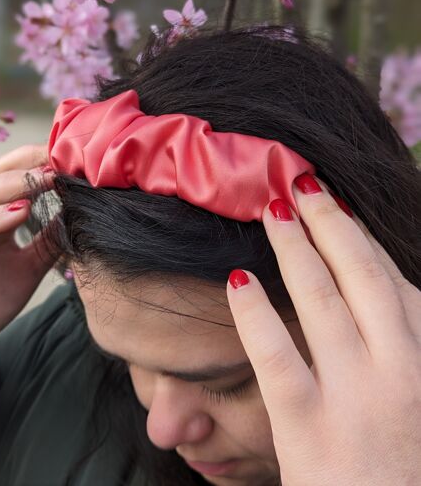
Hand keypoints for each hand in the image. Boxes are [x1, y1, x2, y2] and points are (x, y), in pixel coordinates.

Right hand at [0, 144, 58, 390]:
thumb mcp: (30, 265)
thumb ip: (49, 239)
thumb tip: (79, 213)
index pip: (15, 175)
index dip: (42, 162)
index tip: (74, 156)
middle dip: (30, 161)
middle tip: (62, 155)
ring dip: (16, 184)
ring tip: (47, 178)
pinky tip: (19, 213)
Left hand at [226, 174, 420, 485]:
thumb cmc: (406, 461)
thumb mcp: (418, 392)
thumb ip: (401, 341)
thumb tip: (377, 289)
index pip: (388, 278)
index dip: (357, 234)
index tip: (334, 203)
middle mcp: (400, 368)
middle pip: (359, 273)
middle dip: (328, 221)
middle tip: (301, 182)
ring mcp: (355, 396)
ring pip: (319, 300)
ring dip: (292, 247)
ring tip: (270, 209)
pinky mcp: (308, 429)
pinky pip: (275, 357)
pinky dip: (255, 314)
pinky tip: (238, 280)